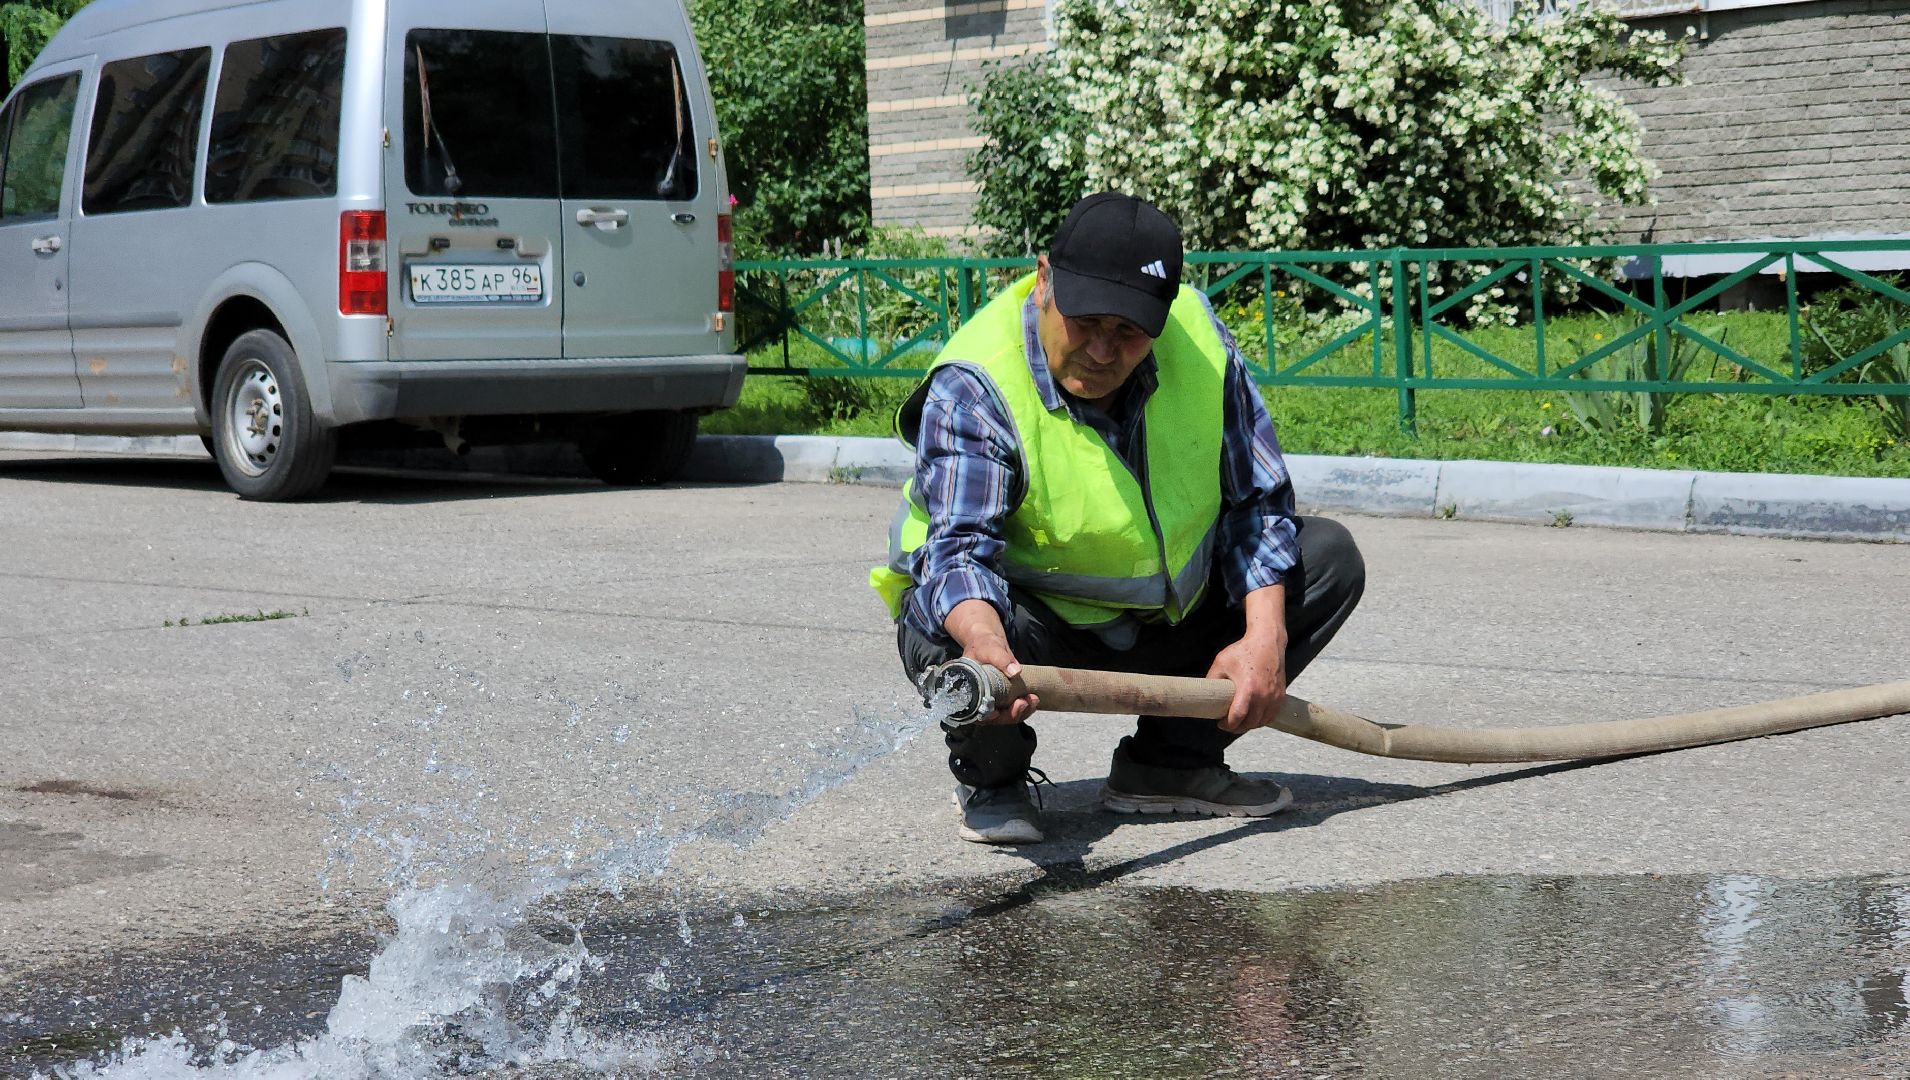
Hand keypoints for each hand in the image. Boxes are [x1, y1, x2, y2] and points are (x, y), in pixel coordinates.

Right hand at [945, 599, 1038, 725]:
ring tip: (1033, 699)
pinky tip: (1032, 699)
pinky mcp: (1002, 700)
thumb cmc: (983, 645)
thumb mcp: (990, 648)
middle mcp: (978, 701)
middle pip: (994, 718)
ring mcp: (991, 702)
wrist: (989, 643)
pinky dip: (1024, 706)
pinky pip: (1013, 709)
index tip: (1000, 712)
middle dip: (1012, 714)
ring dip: (1021, 711)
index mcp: (967, 693)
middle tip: (1025, 702)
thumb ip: (1001, 658)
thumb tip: (1015, 671)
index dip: (990, 716)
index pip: (977, 713)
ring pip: (1005, 716)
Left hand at [1205, 585, 1288, 733]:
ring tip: (1239, 720)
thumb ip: (1212, 679)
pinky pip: (1271, 716)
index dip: (1228, 725)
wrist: (1267, 641)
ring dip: (1250, 725)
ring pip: (1262, 721)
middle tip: (1228, 724)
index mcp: (1248, 689)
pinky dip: (1262, 719)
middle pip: (1250, 723)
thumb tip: (1204, 694)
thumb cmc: (1244, 650)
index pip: (1238, 717)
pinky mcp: (1281, 695)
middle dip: (1237, 727)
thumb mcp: (1221, 663)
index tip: (1220, 723)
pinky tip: (1253, 716)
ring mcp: (1274, 697)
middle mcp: (1264, 695)